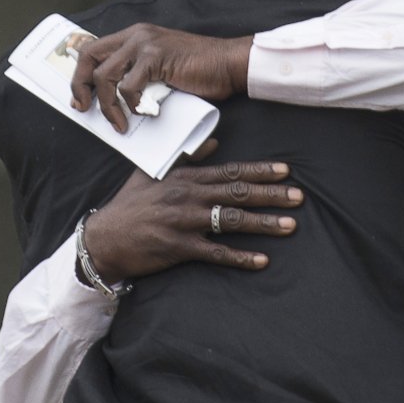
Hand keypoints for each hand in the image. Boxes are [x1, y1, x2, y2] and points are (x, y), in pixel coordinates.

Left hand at [70, 25, 252, 131]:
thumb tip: (112, 100)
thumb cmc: (199, 71)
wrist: (228, 64)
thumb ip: (137, 73)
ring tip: (120, 123)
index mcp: (134, 35)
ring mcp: (144, 43)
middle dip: (81, 85)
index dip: (81, 74)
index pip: (94, 49)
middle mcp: (135, 35)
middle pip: (90, 56)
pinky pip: (128, 86)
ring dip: (108, 105)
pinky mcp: (155, 57)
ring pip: (106, 75)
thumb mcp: (159, 68)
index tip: (80, 98)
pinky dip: (133, 104)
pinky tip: (146, 112)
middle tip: (84, 108)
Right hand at [83, 161, 303, 281]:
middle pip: (238, 193)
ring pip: (232, 220)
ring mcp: (184, 222)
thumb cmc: (130, 205)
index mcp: (185, 178)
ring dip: (264, 223)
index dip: (260, 171)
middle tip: (299, 197)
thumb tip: (213, 141)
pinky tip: (262, 261)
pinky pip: (215, 252)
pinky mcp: (179, 247)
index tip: (285, 171)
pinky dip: (239, 257)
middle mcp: (188, 197)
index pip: (230, 171)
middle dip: (271, 194)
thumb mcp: (154, 173)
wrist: (104, 238)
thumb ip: (186, 158)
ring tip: (290, 226)